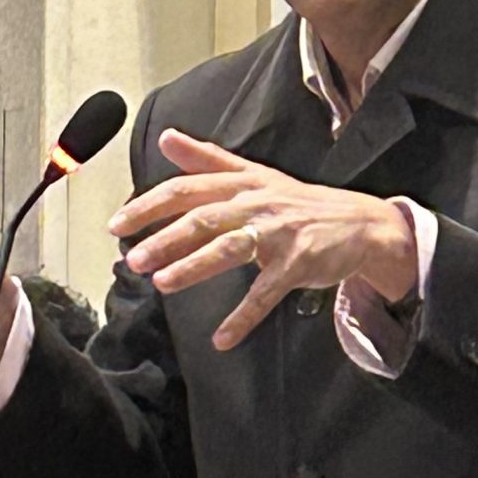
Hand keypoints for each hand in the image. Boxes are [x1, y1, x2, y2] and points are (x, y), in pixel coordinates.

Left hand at [110, 130, 417, 349]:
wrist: (360, 223)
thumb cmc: (298, 202)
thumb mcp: (254, 174)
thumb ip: (207, 159)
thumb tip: (166, 138)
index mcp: (241, 182)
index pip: (186, 189)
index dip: (149, 205)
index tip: (117, 225)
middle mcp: (257, 203)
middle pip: (203, 218)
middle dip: (165, 239)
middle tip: (133, 260)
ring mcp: (279, 233)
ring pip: (230, 249)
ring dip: (194, 267)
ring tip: (162, 284)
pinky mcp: (299, 264)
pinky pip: (266, 293)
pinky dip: (243, 317)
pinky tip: (222, 339)